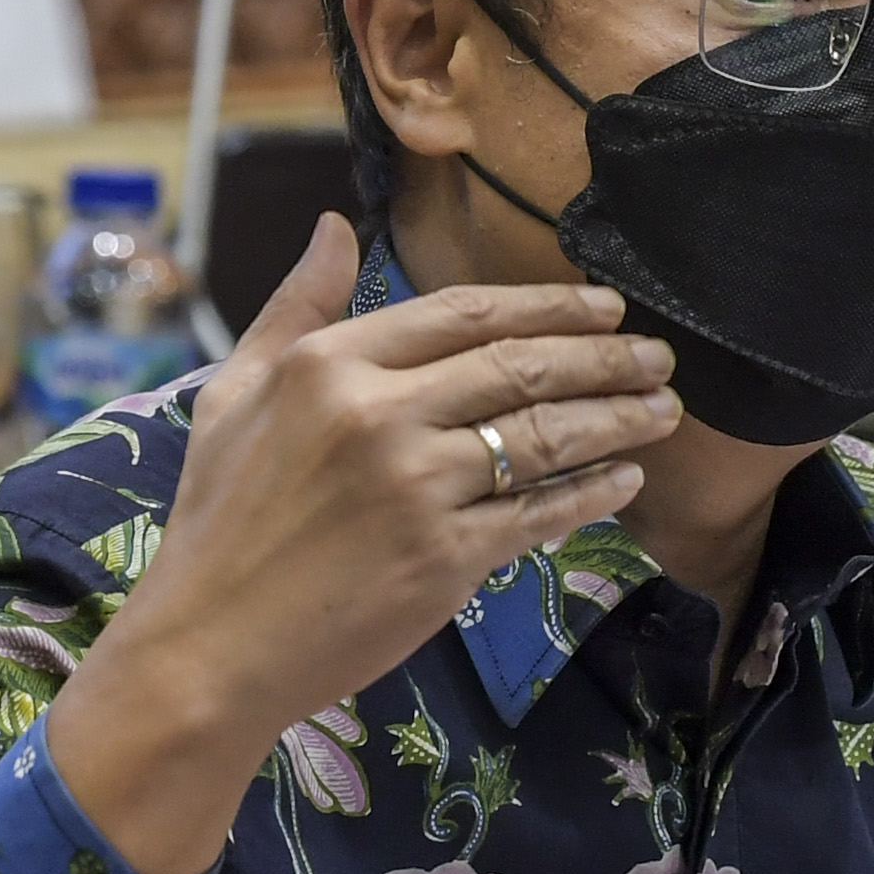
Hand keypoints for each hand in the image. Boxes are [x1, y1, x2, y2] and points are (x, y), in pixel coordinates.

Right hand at [46, 216, 682, 873]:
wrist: (208, 648)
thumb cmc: (218, 523)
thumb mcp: (234, 395)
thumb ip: (295, 306)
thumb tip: (337, 225)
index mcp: (330, 365)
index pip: (464, 312)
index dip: (546, 304)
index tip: (605, 304)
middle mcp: (378, 415)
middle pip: (521, 366)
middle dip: (606, 357)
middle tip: (661, 354)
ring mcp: (416, 487)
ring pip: (544, 436)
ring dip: (618, 419)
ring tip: (665, 410)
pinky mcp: (444, 557)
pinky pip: (538, 512)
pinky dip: (590, 494)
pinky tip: (625, 479)